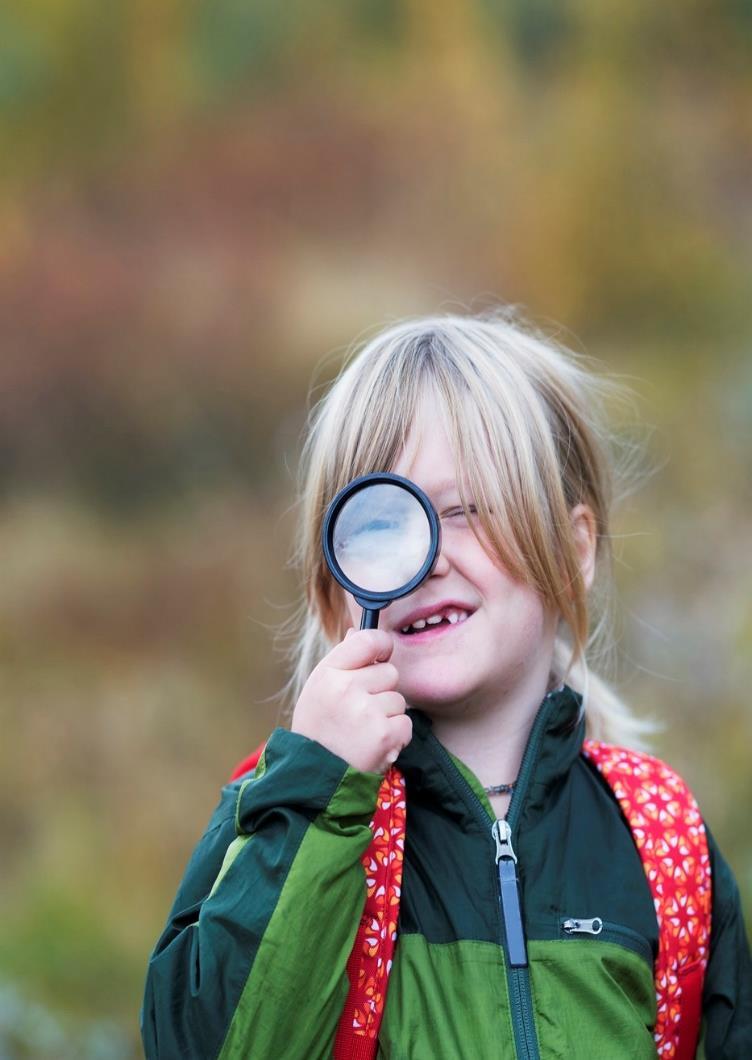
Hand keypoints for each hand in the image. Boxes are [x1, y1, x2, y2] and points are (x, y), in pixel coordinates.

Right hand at [291, 628, 411, 772]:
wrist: (314, 778)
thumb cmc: (318, 729)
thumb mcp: (319, 690)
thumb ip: (341, 662)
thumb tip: (357, 631)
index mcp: (328, 673)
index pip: (367, 640)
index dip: (381, 645)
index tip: (381, 655)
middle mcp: (346, 688)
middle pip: (389, 672)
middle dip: (382, 690)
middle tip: (360, 712)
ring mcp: (366, 712)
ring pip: (398, 699)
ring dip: (388, 716)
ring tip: (363, 732)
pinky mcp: (384, 735)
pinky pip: (405, 723)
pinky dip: (396, 736)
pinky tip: (374, 745)